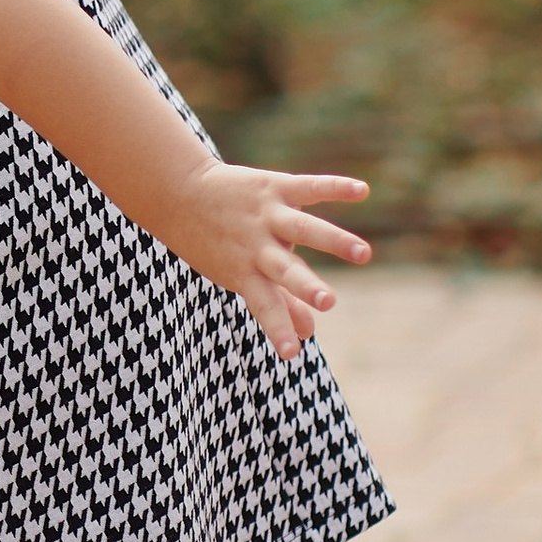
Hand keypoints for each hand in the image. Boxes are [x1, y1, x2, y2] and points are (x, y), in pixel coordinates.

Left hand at [163, 164, 371, 359]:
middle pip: (285, 269)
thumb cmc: (215, 244)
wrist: (178, 194)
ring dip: (333, 240)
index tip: (291, 354)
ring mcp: (267, 215)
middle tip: (328, 302)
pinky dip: (336, 188)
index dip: (277, 329)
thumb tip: (309, 333)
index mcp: (247, 273)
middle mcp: (257, 246)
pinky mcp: (274, 187)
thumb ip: (280, 303)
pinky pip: (309, 187)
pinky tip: (361, 191)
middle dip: (305, 286)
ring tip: (363, 254)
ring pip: (303, 228)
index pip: (265, 305)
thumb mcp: (240, 275)